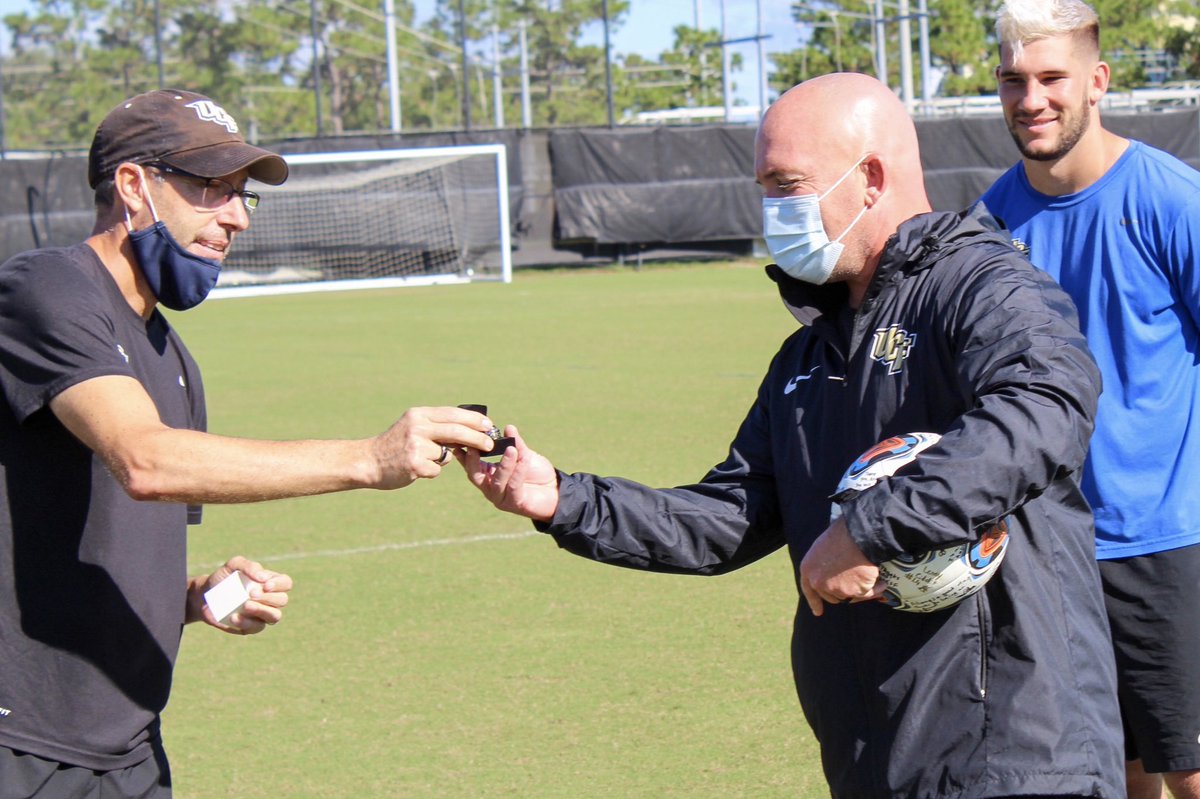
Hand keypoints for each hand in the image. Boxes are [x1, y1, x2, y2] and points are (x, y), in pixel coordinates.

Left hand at [190, 556, 293, 634]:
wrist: (204, 596)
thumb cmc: (223, 578)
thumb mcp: (233, 565)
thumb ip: (249, 566)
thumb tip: (262, 578)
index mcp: (270, 583)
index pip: (286, 583)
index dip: (279, 585)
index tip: (264, 585)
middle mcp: (269, 600)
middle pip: (282, 600)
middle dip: (269, 598)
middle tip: (251, 594)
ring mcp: (261, 615)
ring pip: (274, 616)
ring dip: (262, 611)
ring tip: (246, 606)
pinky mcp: (250, 627)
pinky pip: (255, 628)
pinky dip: (245, 622)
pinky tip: (233, 617)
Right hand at [370, 406, 497, 488]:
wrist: (368, 461)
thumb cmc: (396, 444)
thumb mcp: (414, 425)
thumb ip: (437, 425)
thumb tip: (471, 429)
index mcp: (419, 414)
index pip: (453, 413)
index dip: (474, 419)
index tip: (489, 425)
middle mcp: (418, 426)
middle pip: (457, 431)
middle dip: (477, 438)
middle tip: (490, 444)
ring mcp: (415, 445)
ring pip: (446, 454)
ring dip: (440, 459)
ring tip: (421, 458)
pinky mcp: (414, 464)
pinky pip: (436, 470)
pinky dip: (431, 471)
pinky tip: (414, 468)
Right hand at [460, 425, 559, 521]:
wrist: (555, 491)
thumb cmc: (537, 473)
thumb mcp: (524, 455)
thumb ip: (515, 443)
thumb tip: (508, 427)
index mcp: (488, 475)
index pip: (471, 465)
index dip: (463, 454)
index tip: (459, 441)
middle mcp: (490, 488)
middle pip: (474, 475)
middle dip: (473, 461)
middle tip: (476, 445)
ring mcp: (501, 498)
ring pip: (496, 481)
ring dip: (504, 465)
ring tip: (511, 449)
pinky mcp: (515, 503)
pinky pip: (513, 486)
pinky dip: (518, 472)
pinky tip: (523, 460)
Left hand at [798, 517, 885, 616]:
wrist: (857, 534)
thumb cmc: (842, 534)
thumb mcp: (825, 547)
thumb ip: (826, 562)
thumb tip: (835, 571)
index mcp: (808, 569)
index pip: (809, 590)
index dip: (815, 601)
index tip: (818, 612)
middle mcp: (819, 582)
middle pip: (832, 596)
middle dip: (843, 593)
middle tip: (854, 585)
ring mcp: (836, 589)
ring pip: (851, 596)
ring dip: (861, 590)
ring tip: (872, 577)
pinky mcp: (854, 592)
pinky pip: (867, 594)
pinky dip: (876, 589)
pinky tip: (882, 583)